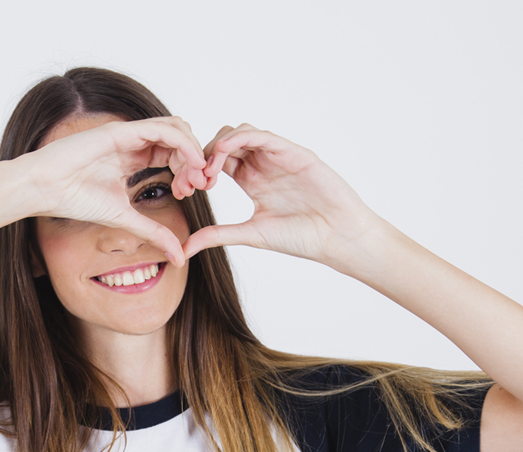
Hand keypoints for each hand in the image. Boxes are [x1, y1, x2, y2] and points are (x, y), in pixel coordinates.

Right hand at [20, 117, 210, 265]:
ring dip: (192, 149)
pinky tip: (190, 163)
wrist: (43, 189)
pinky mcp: (121, 131)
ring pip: (175, 127)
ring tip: (197, 174)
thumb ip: (154, 233)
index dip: (188, 170)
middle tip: (200, 184)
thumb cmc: (74, 200)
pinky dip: (183, 143)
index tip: (191, 193)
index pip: (172, 153)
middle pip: (178, 139)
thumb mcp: (126, 220)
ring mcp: (128, 134)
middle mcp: (133, 142)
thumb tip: (179, 258)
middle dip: (195, 160)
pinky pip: (162, 129)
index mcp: (133, 157)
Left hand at [183, 124, 381, 272]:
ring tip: (208, 168)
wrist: (338, 238)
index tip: (188, 189)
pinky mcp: (294, 152)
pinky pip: (263, 135)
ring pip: (240, 133)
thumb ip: (217, 235)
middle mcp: (263, 164)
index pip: (218, 160)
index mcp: (252, 180)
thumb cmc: (302, 237)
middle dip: (204, 155)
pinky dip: (241, 138)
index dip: (199, 169)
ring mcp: (278, 156)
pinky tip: (225, 151)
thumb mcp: (250, 234)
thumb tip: (185, 247)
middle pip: (225, 142)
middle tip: (196, 178)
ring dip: (218, 145)